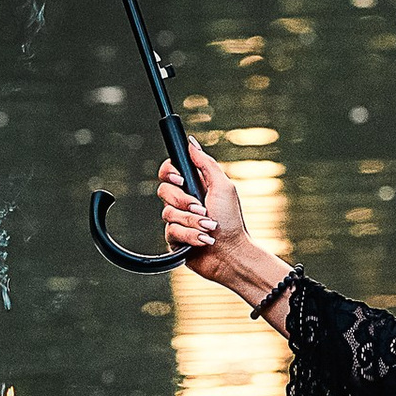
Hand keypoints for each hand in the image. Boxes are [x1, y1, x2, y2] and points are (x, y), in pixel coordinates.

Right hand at [157, 133, 245, 278]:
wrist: (232, 253)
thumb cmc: (232, 221)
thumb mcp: (223, 186)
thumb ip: (206, 164)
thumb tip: (191, 142)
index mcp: (194, 187)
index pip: (169, 172)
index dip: (169, 173)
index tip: (180, 179)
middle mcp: (184, 202)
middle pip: (163, 191)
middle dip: (183, 201)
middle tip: (202, 209)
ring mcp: (178, 221)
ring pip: (167, 213)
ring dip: (191, 222)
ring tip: (209, 228)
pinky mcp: (175, 239)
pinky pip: (170, 232)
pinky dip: (189, 236)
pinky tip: (203, 241)